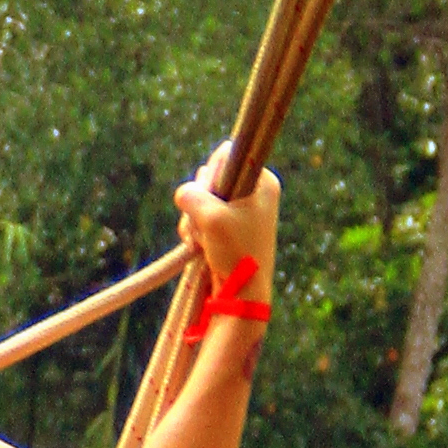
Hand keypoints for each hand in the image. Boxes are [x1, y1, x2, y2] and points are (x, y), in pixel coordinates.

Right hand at [177, 156, 279, 298]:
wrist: (242, 294)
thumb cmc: (236, 252)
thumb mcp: (211, 217)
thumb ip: (192, 195)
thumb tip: (185, 193)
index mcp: (263, 181)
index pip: (227, 154)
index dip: (211, 173)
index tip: (212, 196)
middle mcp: (255, 192)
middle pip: (210, 177)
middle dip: (198, 202)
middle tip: (206, 223)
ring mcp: (241, 210)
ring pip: (201, 199)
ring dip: (194, 220)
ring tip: (204, 240)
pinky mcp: (228, 227)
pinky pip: (200, 217)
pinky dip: (195, 230)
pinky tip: (200, 246)